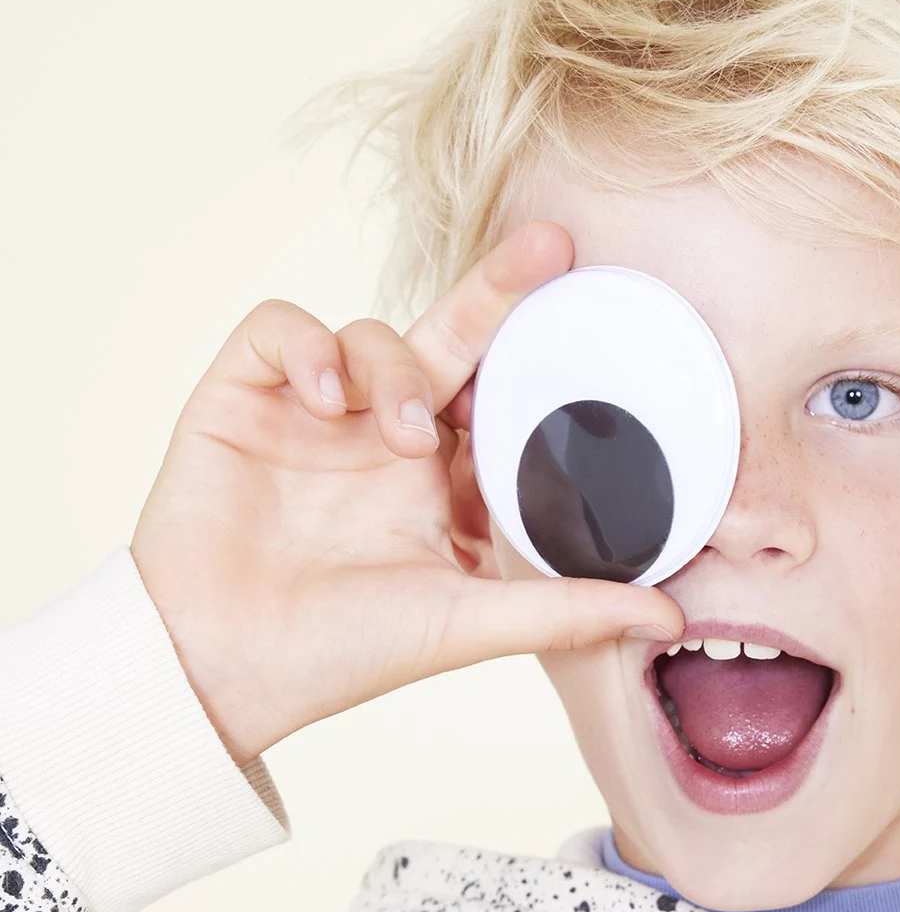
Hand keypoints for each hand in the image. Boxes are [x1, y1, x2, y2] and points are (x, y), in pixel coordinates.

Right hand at [131, 223, 682, 763]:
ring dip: (394, 370)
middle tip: (554, 246)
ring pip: (373, 335)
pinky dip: (307, 345)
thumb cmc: (340, 653)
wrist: (218, 665)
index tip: (596, 325)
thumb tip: (670, 613)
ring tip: (397, 433)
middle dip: (499, 291)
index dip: (538, 367)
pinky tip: (322, 396)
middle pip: (451, 342)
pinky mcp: (245, 394)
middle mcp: (382, 437)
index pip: (499, 404)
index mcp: (438, 484)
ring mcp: (315, 414)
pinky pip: (281, 327)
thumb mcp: (466, 623)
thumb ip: (566, 609)